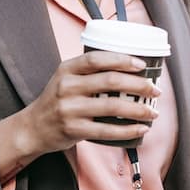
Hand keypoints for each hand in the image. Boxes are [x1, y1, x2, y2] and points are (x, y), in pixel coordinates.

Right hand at [0, 50, 159, 175]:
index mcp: (67, 69)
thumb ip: (89, 72)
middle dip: (138, 85)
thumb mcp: (65, 79)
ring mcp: (70, 109)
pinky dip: (128, 130)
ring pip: (112, 106)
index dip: (122, 59)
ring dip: (138, 109)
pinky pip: (107, 131)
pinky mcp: (74, 130)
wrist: (33, 128)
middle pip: (109, 81)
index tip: (142, 65)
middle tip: (155, 90)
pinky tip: (141, 129)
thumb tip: (129, 68)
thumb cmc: (57, 100)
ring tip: (153, 111)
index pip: (97, 58)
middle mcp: (67, 87)